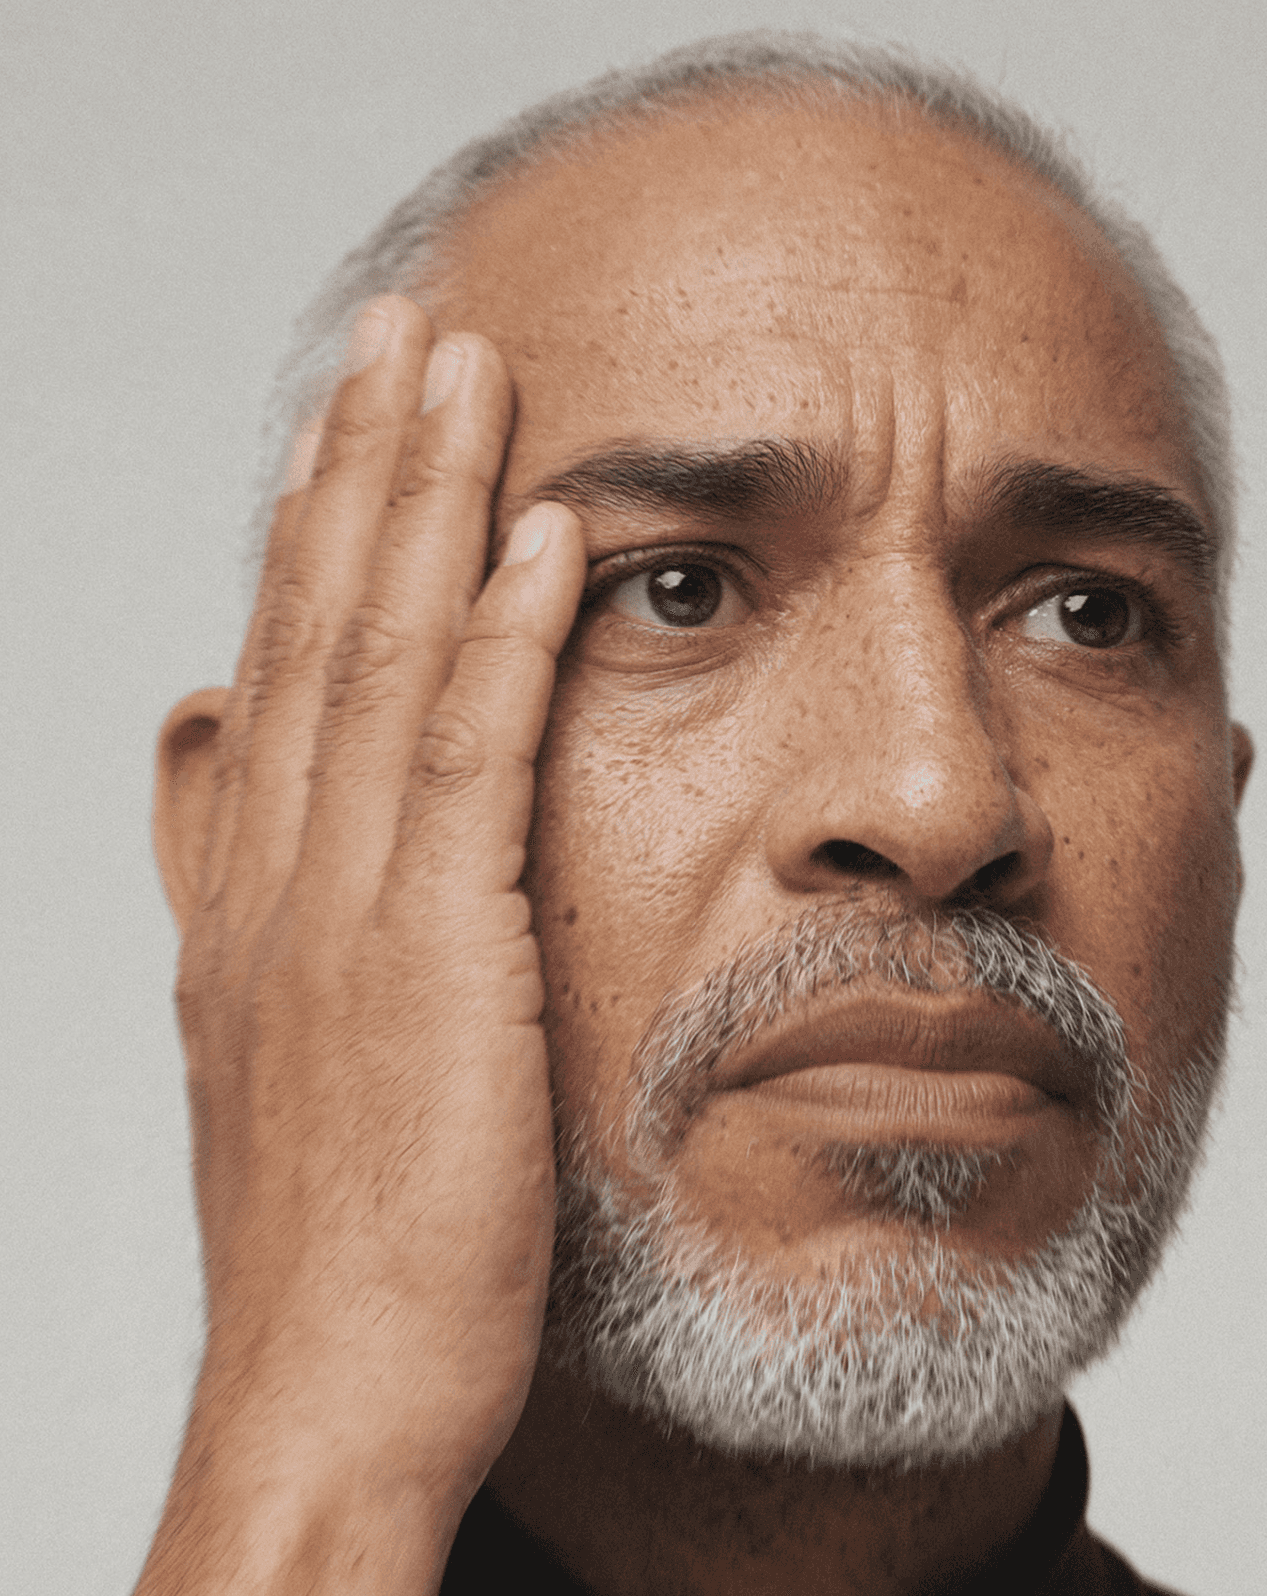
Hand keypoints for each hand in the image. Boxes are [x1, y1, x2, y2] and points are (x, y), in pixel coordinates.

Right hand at [139, 296, 585, 1592]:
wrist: (330, 1395)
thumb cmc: (341, 1247)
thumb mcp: (297, 1071)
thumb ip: (292, 935)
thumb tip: (277, 839)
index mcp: (258, 899)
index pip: (289, 674)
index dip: (317, 540)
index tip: (354, 430)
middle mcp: (281, 876)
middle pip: (320, 629)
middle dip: (359, 470)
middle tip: (403, 336)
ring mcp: (345, 909)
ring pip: (380, 659)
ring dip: (421, 504)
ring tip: (461, 370)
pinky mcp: (432, 958)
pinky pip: (469, 763)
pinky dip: (498, 640)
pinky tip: (544, 537)